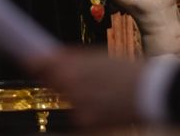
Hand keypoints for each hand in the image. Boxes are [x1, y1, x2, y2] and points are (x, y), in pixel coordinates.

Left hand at [26, 48, 145, 127]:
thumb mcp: (99, 56)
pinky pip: (78, 112)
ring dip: (74, 92)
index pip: (41, 65)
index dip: (35, 62)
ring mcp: (76, 107)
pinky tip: (102, 100)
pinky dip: (85, 107)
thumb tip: (52, 56)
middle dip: (57, 77)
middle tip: (73, 73)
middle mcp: (69, 88)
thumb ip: (73, 58)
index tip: (30, 59)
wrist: (150, 91)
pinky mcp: (85, 122)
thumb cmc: (127, 70)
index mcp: (71, 67)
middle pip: (52, 82)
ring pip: (67, 97)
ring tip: (97, 86)